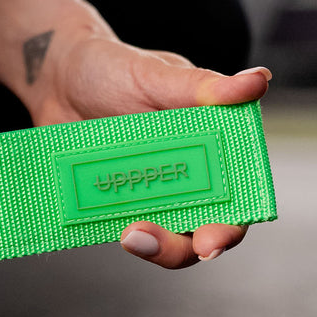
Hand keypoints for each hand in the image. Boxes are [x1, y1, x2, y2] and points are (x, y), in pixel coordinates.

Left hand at [28, 27, 270, 269]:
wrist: (57, 76)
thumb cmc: (115, 68)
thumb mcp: (158, 75)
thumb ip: (205, 87)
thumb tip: (259, 81)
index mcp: (211, 152)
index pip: (234, 203)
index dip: (229, 228)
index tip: (212, 241)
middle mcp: (183, 181)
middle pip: (196, 235)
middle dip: (177, 249)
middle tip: (146, 238)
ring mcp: (145, 195)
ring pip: (157, 241)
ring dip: (146, 246)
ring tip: (126, 232)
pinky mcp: (109, 203)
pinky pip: (112, 229)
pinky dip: (105, 233)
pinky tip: (84, 225)